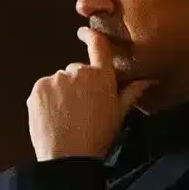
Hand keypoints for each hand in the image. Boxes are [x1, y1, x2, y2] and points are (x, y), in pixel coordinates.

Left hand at [27, 28, 154, 161]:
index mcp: (102, 76)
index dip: (90, 36)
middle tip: (81, 108)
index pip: (98, 46)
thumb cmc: (97, 137)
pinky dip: (47, 99)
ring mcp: (56, 78)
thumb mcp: (119, 115)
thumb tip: (150, 80)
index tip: (83, 32)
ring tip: (66, 116)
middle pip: (77, 71)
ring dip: (62, 92)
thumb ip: (131, 93)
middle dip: (79, 84)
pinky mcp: (38, 88)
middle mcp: (78, 72)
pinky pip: (44, 89)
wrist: (68, 156)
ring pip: (59, 81)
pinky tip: (53, 116)